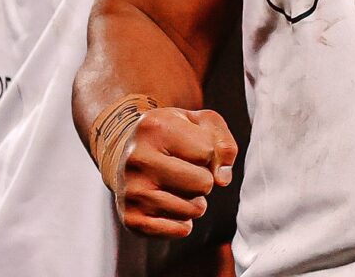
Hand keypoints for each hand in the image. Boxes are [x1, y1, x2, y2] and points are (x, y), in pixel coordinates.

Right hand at [112, 107, 236, 238]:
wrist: (130, 153)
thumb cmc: (175, 135)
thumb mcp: (202, 124)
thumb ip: (224, 143)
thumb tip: (223, 179)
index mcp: (156, 127)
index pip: (207, 152)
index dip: (210, 154)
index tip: (193, 149)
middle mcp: (138, 158)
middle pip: (202, 183)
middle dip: (205, 180)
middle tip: (189, 172)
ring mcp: (132, 190)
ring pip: (192, 209)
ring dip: (196, 202)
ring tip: (179, 188)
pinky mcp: (131, 219)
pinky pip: (178, 231)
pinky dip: (184, 223)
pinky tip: (173, 206)